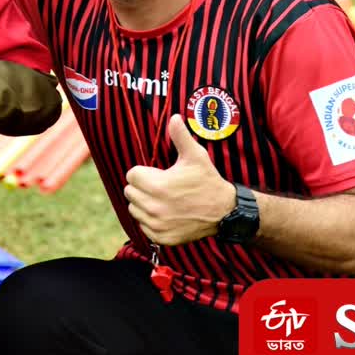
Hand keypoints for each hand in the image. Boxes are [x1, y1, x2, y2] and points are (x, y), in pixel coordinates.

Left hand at [124, 114, 237, 245]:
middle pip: (130, 192)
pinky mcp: (161, 238)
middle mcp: (154, 208)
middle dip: (142, 187)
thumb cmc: (207, 181)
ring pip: (134, 209)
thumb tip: (174, 116)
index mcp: (158, 186)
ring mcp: (157, 225)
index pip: (131, 176)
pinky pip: (143, 226)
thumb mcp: (195, 156)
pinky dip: (150, 221)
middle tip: (160, 185)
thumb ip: (180, 136)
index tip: (157, 173)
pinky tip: (166, 213)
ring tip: (162, 199)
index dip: (143, 172)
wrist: (224, 211)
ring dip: (143, 203)